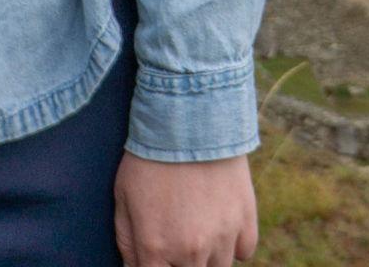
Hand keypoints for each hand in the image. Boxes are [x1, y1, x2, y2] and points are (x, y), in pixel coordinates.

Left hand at [113, 151, 257, 266]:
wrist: (189, 116)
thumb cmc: (149, 155)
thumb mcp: (123, 196)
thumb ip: (127, 242)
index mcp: (155, 249)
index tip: (157, 254)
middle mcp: (191, 252)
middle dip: (181, 262)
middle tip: (177, 236)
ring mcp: (222, 238)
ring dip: (208, 255)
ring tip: (197, 224)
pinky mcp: (246, 219)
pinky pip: (244, 251)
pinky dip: (234, 242)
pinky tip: (220, 220)